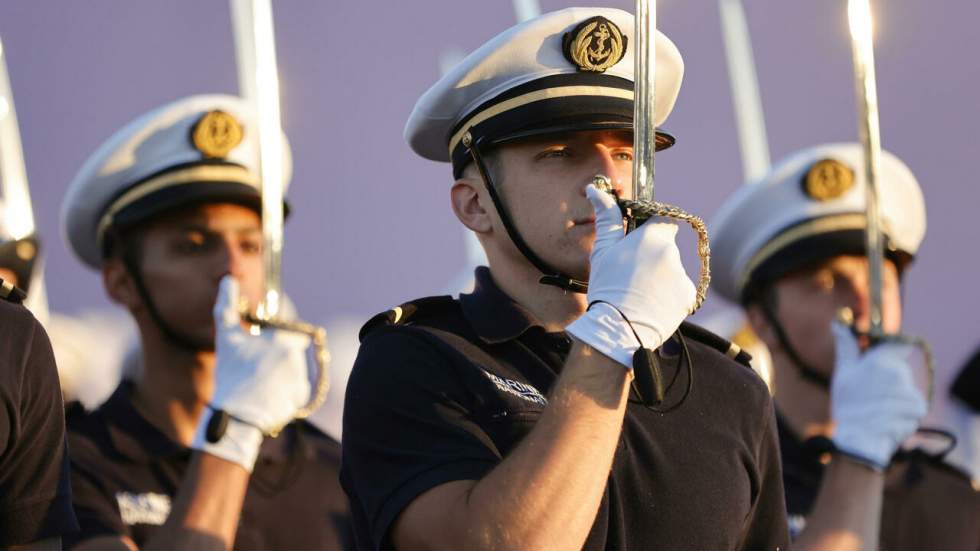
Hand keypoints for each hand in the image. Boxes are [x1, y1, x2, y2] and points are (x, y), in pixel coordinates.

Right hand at [191, 276, 310, 470]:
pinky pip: (295, 391)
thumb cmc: (230, 374)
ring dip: (280, 375)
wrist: (236, 417)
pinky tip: (265, 398)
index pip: (292, 330)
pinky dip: (284, 393)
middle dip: (277, 359)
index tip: (265, 347)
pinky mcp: (301, 398)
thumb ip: (227, 306)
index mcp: (282, 340)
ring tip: (257, 386)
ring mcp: (300, 379)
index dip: (279, 337)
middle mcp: (296, 358)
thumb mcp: (226, 338)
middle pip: (291, 352)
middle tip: (256, 371)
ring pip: (293, 371)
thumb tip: (228, 279)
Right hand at [566, 185, 696, 367]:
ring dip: (660, 277)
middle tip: (631, 276)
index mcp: (651, 236)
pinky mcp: (688, 296)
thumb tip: (596, 189)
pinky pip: (679, 289)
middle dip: (652, 257)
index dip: (650, 231)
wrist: (618, 330)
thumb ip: (606, 218)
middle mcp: (671, 252)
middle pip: (665, 246)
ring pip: (671, 269)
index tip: (637, 245)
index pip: (662, 220)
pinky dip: (668, 296)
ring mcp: (682, 275)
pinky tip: (650, 305)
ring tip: (639, 295)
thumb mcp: (602, 251)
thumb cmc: (606, 287)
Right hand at [831, 321, 926, 468]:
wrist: (859, 440)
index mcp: (881, 361)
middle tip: (870, 393)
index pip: (898, 345)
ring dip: (896, 397)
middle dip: (889, 379)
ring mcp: (910, 392)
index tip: (879, 363)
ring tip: (878, 409)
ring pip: (906, 389)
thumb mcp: (843, 373)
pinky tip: (887, 419)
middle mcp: (899, 374)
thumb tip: (838, 322)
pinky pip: (913, 406)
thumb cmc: (847, 405)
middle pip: (900, 369)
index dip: (891, 352)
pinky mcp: (918, 410)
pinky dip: (903, 412)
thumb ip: (846, 346)